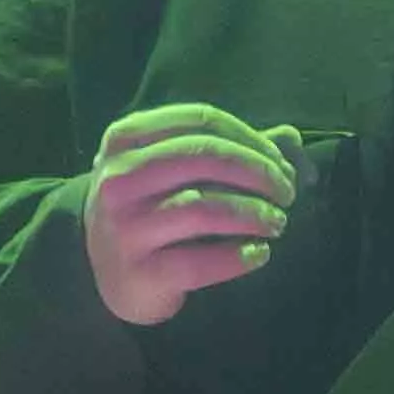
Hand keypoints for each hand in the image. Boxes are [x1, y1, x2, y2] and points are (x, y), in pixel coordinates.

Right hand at [79, 104, 295, 325]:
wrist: (102, 270)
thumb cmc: (149, 207)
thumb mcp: (169, 169)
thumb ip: (228, 149)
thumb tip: (291, 137)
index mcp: (124, 139)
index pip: (202, 121)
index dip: (253, 139)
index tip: (281, 163)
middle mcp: (118, 179)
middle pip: (206, 156)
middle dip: (261, 173)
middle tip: (287, 194)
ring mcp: (124, 227)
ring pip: (205, 208)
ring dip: (256, 214)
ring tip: (277, 223)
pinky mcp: (140, 272)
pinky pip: (201, 262)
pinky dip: (240, 257)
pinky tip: (259, 253)